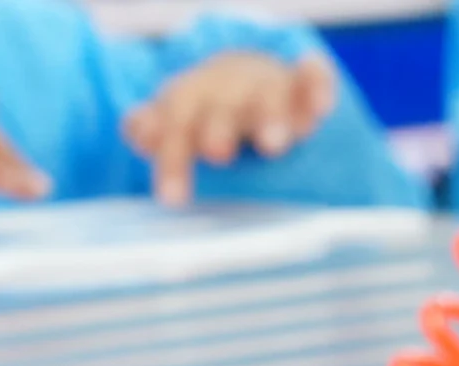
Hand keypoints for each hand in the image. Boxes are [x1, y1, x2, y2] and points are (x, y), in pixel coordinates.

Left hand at [123, 51, 338, 206]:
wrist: (242, 74)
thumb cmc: (207, 117)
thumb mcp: (179, 129)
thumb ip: (157, 138)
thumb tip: (139, 132)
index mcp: (186, 105)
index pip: (173, 128)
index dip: (172, 160)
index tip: (173, 198)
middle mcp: (224, 94)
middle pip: (218, 110)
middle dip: (217, 128)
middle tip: (217, 152)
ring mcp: (264, 88)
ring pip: (265, 98)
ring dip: (268, 117)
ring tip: (272, 144)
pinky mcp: (302, 84)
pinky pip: (310, 80)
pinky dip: (315, 90)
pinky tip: (319, 107)